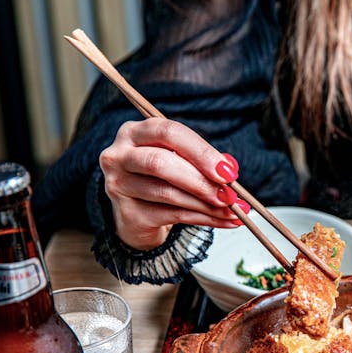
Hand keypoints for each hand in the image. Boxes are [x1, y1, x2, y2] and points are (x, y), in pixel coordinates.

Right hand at [99, 118, 247, 249]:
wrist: (137, 215)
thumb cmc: (162, 179)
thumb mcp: (181, 161)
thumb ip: (203, 161)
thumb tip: (230, 169)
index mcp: (134, 132)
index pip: (169, 133)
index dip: (201, 151)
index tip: (227, 171)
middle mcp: (119, 156)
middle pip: (161, 163)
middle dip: (201, 180)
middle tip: (229, 195)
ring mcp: (119, 186)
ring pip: (167, 193)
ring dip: (206, 204)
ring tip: (232, 210)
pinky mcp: (128, 214)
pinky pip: (172, 215)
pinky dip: (203, 219)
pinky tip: (223, 220)